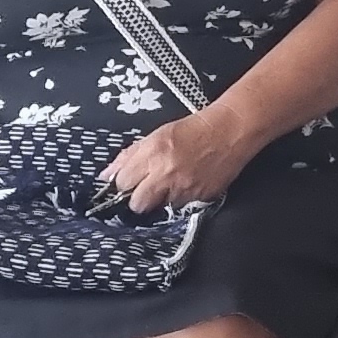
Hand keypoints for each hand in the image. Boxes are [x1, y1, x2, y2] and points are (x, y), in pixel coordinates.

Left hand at [102, 111, 258, 213]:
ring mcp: (184, 189)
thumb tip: (108, 174)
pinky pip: (181, 207)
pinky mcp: (200, 198)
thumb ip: (130, 156)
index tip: (129, 182)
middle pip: (138, 204)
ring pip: (160, 208)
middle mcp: (166, 174)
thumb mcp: (156, 135)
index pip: (123, 183)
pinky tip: (187, 184)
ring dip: (163, 199)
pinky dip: (181, 199)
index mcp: (152, 154)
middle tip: (147, 189)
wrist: (230, 132)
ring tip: (173, 182)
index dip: (124, 184)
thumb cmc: (194, 130)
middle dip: (139, 199)